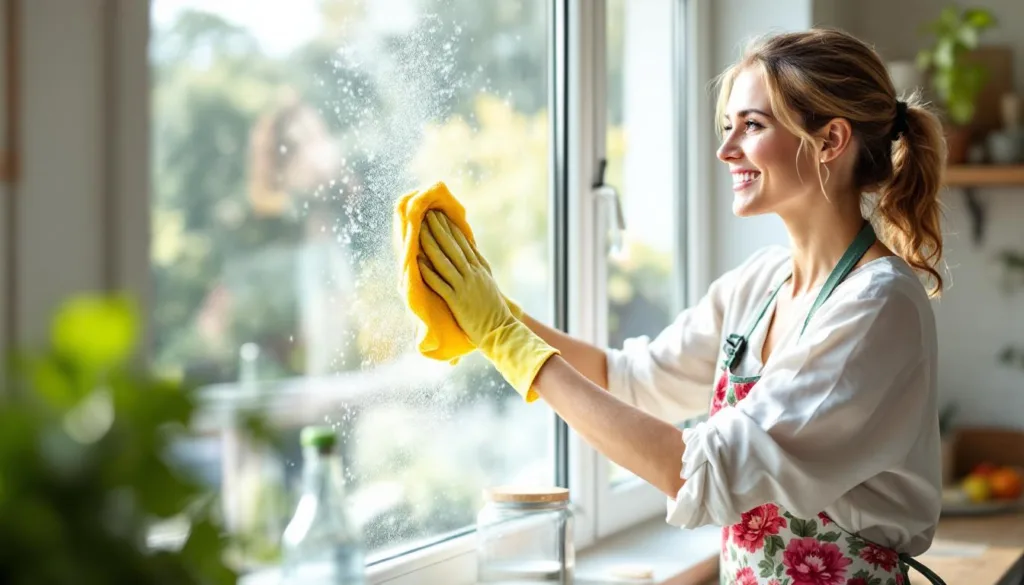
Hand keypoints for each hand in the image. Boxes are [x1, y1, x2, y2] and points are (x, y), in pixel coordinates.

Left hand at [418, 210, 512, 346]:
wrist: (501, 330)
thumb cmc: (494, 310)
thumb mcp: (489, 283)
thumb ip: (479, 267)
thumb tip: (470, 252)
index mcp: (481, 268)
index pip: (464, 243)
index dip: (452, 228)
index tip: (442, 215)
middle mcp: (473, 273)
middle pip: (453, 247)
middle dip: (439, 229)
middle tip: (428, 214)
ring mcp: (465, 286)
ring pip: (444, 261)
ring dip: (430, 244)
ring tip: (419, 230)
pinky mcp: (458, 301)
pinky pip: (440, 283)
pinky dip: (428, 271)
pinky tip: (418, 260)